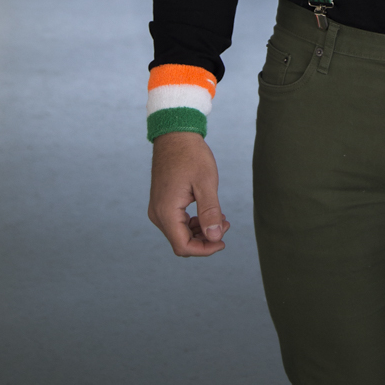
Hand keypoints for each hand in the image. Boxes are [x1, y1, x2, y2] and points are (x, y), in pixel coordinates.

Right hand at [148, 131, 229, 256]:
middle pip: (181, 242)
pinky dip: (193, 222)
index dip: (204, 249)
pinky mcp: (161, 203)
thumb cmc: (191, 155)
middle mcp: (157, 214)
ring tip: (221, 217)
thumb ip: (210, 212)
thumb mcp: (206, 183)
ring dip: (200, 231)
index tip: (223, 241)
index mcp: (166, 211)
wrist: (175, 134)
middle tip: (226, 223)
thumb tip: (215, 238)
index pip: (183, 246)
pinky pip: (176, 222)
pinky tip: (208, 213)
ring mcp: (158, 208)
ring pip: (179, 233)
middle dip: (205, 239)